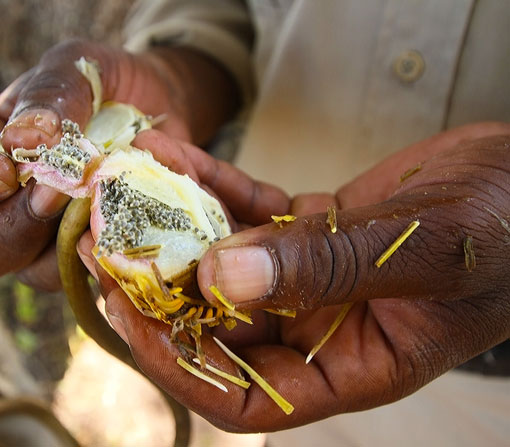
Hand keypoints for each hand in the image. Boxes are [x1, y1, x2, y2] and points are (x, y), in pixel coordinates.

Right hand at [0, 40, 240, 290]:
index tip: (0, 171)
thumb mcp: (73, 69)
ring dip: (63, 242)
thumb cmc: (101, 86)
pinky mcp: (92, 257)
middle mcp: (2, 209)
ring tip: (98, 200)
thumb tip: (23, 138)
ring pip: (33, 272)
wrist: (161, 107)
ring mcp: (48, 241)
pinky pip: (91, 273)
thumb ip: (48, 96)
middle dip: (10, 227)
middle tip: (51, 194)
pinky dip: (109, 247)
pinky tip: (131, 214)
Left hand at [101, 122, 509, 431]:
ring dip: (175, 228)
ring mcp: (311, 278)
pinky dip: (211, 188)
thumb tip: (221, 278)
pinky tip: (174, 156)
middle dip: (158, 286)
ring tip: (124, 189)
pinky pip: (248, 214)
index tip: (127, 314)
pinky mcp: (310, 231)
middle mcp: (321, 329)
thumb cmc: (505, 229)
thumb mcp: (423, 252)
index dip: (180, 365)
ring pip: (224, 264)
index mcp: (351, 367)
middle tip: (105, 240)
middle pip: (219, 325)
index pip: (245, 396)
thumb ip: (327, 270)